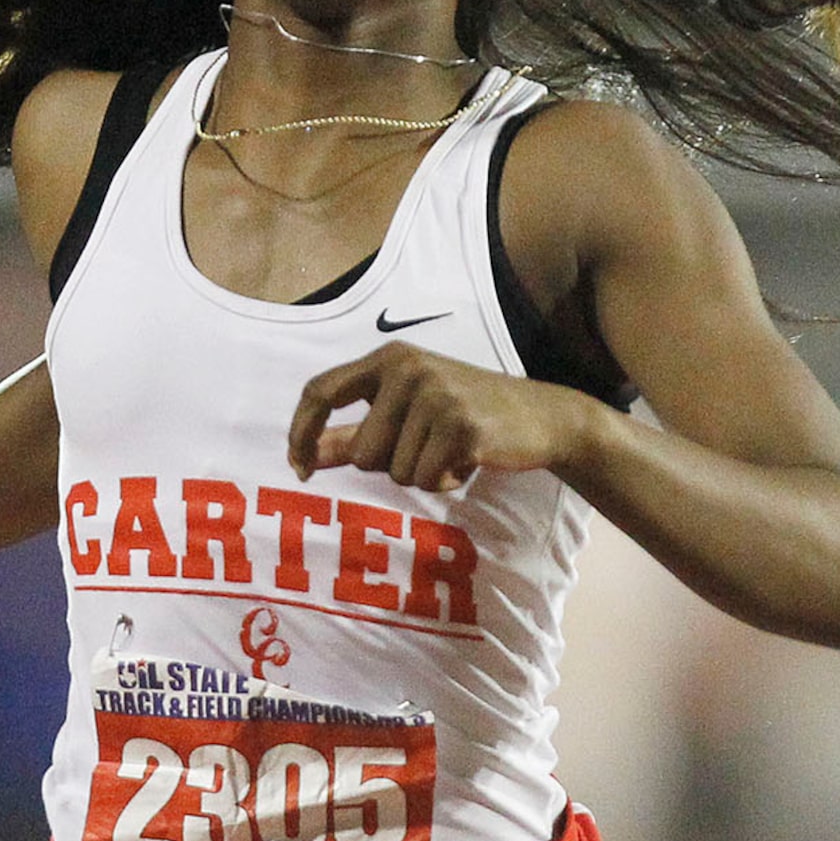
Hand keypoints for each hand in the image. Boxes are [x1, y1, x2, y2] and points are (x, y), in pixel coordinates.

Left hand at [287, 341, 602, 492]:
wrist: (540, 416)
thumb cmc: (464, 416)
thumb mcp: (407, 413)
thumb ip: (355, 433)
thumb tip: (307, 458)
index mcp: (387, 359)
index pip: (319, 391)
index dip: (301, 432)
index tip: (299, 468)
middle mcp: (407, 369)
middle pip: (360, 451)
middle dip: (389, 465)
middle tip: (427, 446)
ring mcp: (435, 395)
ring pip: (393, 471)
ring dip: (421, 474)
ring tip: (451, 450)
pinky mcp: (461, 425)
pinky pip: (426, 478)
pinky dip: (445, 481)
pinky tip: (468, 461)